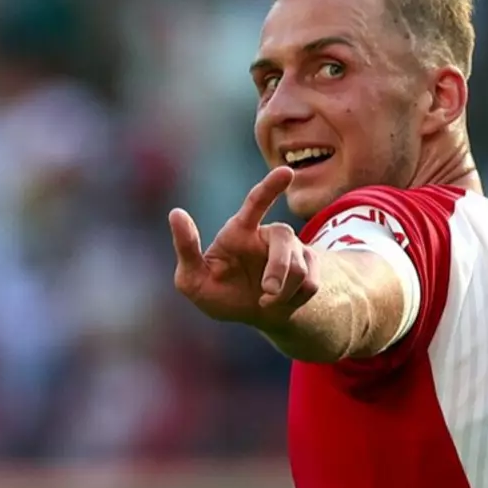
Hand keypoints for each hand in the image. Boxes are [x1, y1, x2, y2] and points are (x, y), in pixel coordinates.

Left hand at [170, 167, 320, 329]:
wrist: (250, 315)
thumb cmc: (217, 294)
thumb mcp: (192, 280)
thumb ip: (186, 248)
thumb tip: (176, 212)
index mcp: (241, 230)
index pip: (256, 202)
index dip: (270, 187)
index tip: (285, 172)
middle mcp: (269, 234)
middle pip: (284, 238)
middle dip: (279, 269)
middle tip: (267, 294)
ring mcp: (293, 249)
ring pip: (299, 267)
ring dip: (283, 293)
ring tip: (266, 301)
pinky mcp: (310, 267)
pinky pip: (311, 283)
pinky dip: (294, 300)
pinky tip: (282, 302)